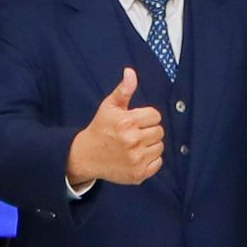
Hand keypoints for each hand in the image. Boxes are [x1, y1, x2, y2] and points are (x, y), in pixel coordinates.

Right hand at [68, 68, 164, 187]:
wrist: (86, 156)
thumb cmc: (100, 129)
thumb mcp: (109, 106)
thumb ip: (123, 90)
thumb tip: (130, 72)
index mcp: (126, 122)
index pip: (155, 116)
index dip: (146, 117)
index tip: (135, 121)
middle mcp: (132, 141)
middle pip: (159, 131)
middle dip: (148, 130)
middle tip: (134, 133)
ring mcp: (136, 159)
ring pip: (160, 147)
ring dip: (150, 145)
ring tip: (135, 145)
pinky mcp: (138, 174)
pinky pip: (158, 163)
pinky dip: (151, 160)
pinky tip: (137, 156)